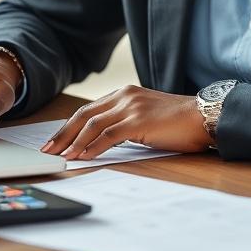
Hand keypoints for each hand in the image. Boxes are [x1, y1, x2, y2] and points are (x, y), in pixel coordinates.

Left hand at [40, 85, 212, 159]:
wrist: (202, 116)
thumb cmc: (178, 122)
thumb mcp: (146, 118)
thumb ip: (125, 123)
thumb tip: (104, 142)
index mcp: (125, 94)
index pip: (89, 110)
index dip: (69, 126)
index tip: (55, 140)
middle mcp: (124, 96)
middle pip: (84, 115)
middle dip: (63, 134)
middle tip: (48, 150)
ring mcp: (131, 106)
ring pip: (92, 124)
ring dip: (74, 142)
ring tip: (61, 156)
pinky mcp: (138, 120)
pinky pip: (108, 135)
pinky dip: (92, 147)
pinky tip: (83, 157)